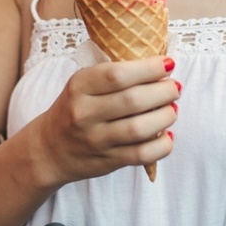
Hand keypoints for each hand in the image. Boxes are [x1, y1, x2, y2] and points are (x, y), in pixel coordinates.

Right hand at [32, 56, 178, 186]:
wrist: (50, 149)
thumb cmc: (74, 109)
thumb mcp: (82, 85)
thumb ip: (113, 76)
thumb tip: (160, 66)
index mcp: (79, 86)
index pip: (117, 74)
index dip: (149, 68)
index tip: (168, 64)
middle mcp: (85, 113)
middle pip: (133, 100)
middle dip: (164, 91)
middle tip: (175, 87)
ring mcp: (96, 140)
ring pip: (140, 128)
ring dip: (166, 116)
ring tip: (172, 109)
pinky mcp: (107, 161)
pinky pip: (142, 155)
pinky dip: (162, 145)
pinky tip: (167, 135)